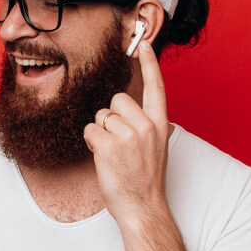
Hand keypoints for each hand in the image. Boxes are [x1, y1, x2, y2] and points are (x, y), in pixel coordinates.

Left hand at [83, 41, 169, 225]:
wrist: (143, 207)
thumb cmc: (145, 179)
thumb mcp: (154, 146)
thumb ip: (144, 125)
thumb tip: (122, 110)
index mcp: (160, 124)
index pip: (156, 86)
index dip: (150, 64)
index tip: (144, 43)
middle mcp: (147, 125)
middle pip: (116, 100)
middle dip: (110, 117)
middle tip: (119, 142)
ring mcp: (128, 135)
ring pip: (100, 116)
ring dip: (100, 132)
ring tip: (113, 154)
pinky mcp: (109, 145)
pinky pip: (89, 130)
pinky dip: (91, 143)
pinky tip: (104, 158)